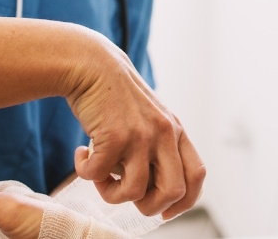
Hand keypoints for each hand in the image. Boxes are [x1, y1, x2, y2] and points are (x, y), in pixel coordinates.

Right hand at [65, 41, 205, 219]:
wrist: (91, 65)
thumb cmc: (114, 98)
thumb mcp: (147, 119)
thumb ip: (156, 147)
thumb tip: (148, 191)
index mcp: (175, 131)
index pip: (196, 175)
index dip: (184, 202)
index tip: (164, 211)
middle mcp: (164, 133)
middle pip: (173, 191)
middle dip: (149, 207)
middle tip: (126, 197)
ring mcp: (141, 135)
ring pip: (135, 192)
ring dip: (111, 194)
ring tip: (98, 177)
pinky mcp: (114, 135)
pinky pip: (100, 175)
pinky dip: (86, 173)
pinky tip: (80, 157)